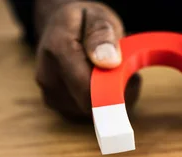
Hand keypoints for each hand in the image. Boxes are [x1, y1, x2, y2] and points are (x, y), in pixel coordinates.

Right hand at [34, 0, 140, 119]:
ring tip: (110, 73)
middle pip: (91, 104)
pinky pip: (87, 115)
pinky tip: (101, 85)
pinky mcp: (58, 107)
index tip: (133, 80)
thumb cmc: (82, 21)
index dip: (114, 91)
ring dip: (110, 98)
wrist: (60, 28)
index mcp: (57, 49)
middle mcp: (48, 77)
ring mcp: (50, 95)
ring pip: (92, 112)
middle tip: (126, 71)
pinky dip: (101, 104)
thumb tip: (109, 62)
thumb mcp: (97, 16)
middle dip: (115, 92)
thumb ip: (102, 35)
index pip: (87, 88)